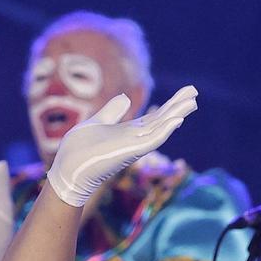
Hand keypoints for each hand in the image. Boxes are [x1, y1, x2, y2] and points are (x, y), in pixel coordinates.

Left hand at [46, 85, 197, 207]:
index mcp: (127, 132)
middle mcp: (134, 139)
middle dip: (177, 106)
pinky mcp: (130, 152)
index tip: (184, 93)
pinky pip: (152, 140)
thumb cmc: (77, 151)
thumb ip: (112, 112)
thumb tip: (126, 98)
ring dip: (176, 114)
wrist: (66, 168)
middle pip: (160, 120)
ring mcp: (133, 146)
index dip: (168, 105)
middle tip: (194, 92)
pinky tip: (177, 119)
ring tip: (191, 102)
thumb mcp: (96, 123)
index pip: (153, 118)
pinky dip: (165, 130)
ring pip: (160, 128)